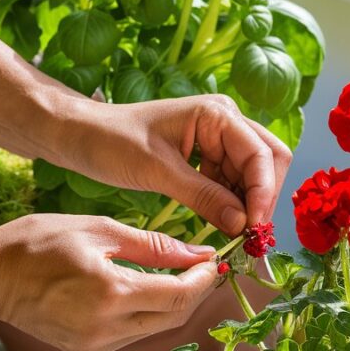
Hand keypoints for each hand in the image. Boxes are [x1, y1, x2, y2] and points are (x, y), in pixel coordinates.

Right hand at [0, 214, 218, 350]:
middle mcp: (105, 329)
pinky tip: (145, 292)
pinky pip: (132, 336)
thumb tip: (198, 254)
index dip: (204, 279)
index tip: (215, 261)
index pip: (178, 295)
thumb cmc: (37, 243)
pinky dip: (146, 315)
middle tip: (204, 267)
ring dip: (172, 304)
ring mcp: (94, 347)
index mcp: (111, 293)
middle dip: (194, 293)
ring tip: (179, 275)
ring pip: (155, 329)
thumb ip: (155, 246)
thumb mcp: (100, 230)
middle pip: (173, 317)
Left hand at [68, 95, 291, 235]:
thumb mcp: (158, 171)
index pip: (261, 154)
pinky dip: (233, 205)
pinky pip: (234, 183)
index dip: (263, 193)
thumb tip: (242, 224)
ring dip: (249, 205)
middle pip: (269, 161)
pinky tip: (223, 224)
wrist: (81, 135)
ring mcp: (220, 139)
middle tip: (249, 235)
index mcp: (217, 114)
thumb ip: (204, 196)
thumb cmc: (112, 142)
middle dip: (263, 198)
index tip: (252, 228)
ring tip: (235, 236)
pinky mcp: (209, 157)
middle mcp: (226, 122)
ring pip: (254, 176)